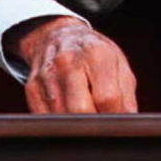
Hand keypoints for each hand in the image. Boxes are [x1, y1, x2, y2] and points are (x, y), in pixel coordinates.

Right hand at [4, 16, 137, 113]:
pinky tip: (69, 113)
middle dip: (94, 123)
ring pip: (61, 118)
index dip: (114, 116)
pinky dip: (59, 123)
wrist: (60, 35)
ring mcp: (47, 75)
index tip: (117, 123)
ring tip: (86, 116)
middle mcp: (69, 62)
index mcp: (96, 54)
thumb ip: (126, 93)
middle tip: (101, 124)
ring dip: (76, 126)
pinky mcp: (32, 87)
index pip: (107, 97)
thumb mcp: (118, 63)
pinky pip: (46, 118)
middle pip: (81, 109)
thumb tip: (128, 119)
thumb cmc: (94, 51)